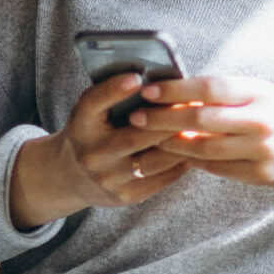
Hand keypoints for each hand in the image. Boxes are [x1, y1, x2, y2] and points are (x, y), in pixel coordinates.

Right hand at [8, 72, 191, 228]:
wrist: (72, 177)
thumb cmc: (91, 132)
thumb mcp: (91, 111)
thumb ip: (112, 96)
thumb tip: (154, 79)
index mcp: (81, 125)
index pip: (93, 103)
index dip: (114, 90)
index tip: (137, 77)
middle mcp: (92, 154)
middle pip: (135, 136)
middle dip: (167, 119)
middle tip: (193, 103)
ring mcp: (108, 179)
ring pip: (154, 160)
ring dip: (180, 143)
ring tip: (201, 127)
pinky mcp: (125, 196)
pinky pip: (160, 178)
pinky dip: (180, 162)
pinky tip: (194, 148)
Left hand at [125, 75, 273, 190]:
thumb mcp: (263, 92)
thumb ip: (227, 94)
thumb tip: (180, 94)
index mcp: (258, 92)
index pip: (208, 88)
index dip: (175, 90)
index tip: (149, 91)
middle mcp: (259, 120)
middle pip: (200, 120)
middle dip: (163, 119)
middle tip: (136, 118)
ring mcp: (260, 151)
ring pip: (203, 149)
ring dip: (171, 145)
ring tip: (148, 140)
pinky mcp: (260, 175)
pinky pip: (216, 169)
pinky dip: (193, 162)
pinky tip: (175, 158)